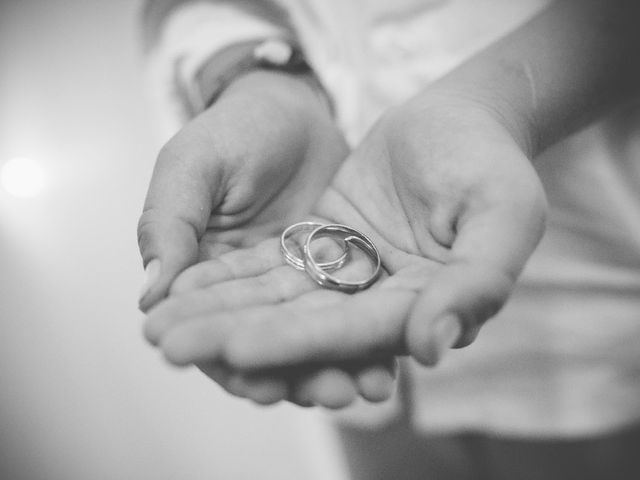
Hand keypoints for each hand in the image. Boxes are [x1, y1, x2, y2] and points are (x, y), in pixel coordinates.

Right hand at [138, 70, 398, 406]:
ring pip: (316, 341)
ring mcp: (301, 288)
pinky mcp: (341, 276)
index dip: (232, 362)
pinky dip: (372, 339)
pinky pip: (355, 313)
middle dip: (298, 378)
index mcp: (206, 276)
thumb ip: (170, 224)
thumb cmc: (234, 131)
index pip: (214, 332)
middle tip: (329, 394)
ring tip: (368, 387)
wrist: (294, 111)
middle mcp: (254, 293)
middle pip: (272, 349)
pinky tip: (392, 361)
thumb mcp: (192, 166)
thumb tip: (150, 297)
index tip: (256, 386)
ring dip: (340, 369)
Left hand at [144, 92, 545, 399]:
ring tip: (159, 329)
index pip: (352, 334)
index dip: (294, 344)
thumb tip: (434, 346)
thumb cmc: (491, 162)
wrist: (462, 120)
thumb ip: (477, 282)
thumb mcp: (503, 213)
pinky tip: (180, 288)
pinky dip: (227, 277)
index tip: (237, 351)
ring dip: (216, 313)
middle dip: (233, 339)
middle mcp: (377, 306)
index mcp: (422, 309)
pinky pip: (269, 267)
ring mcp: (348, 279)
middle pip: (300, 329)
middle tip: (171, 349)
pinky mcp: (323, 249)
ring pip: (274, 302)